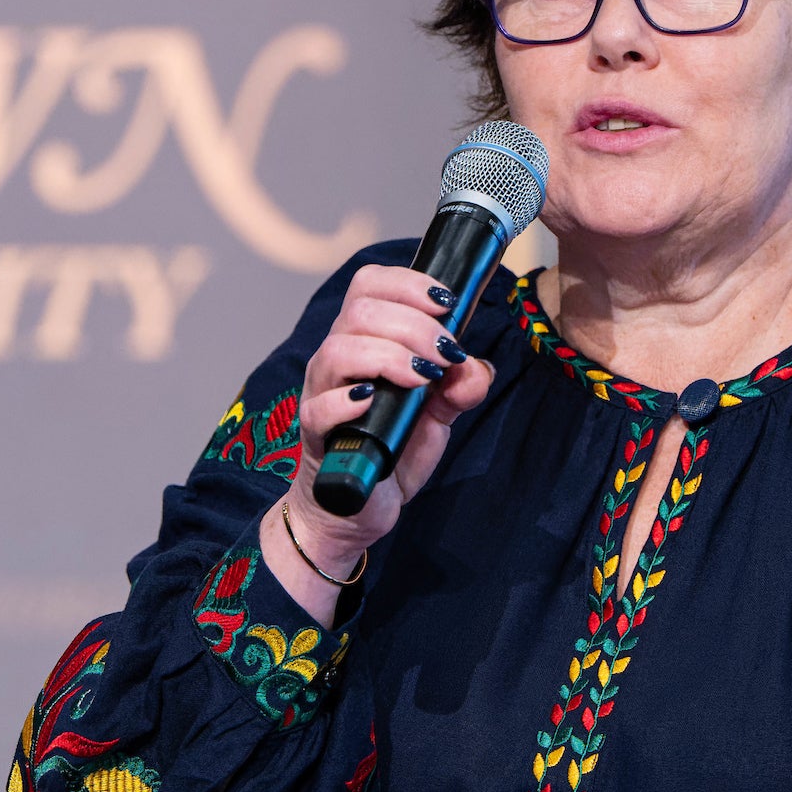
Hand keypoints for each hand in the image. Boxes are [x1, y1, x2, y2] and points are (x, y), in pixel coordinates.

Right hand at [279, 266, 493, 583]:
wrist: (355, 508)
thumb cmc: (389, 450)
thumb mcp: (436, 415)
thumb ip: (459, 387)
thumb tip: (475, 367)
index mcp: (364, 340)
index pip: (371, 285)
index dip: (409, 283)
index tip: (448, 303)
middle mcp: (337, 359)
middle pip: (360, 310)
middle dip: (414, 324)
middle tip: (446, 354)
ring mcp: (322, 395)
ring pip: (339, 350)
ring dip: (389, 355)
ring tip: (422, 378)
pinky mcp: (316, 435)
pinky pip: (320, 407)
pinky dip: (348, 399)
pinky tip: (373, 402)